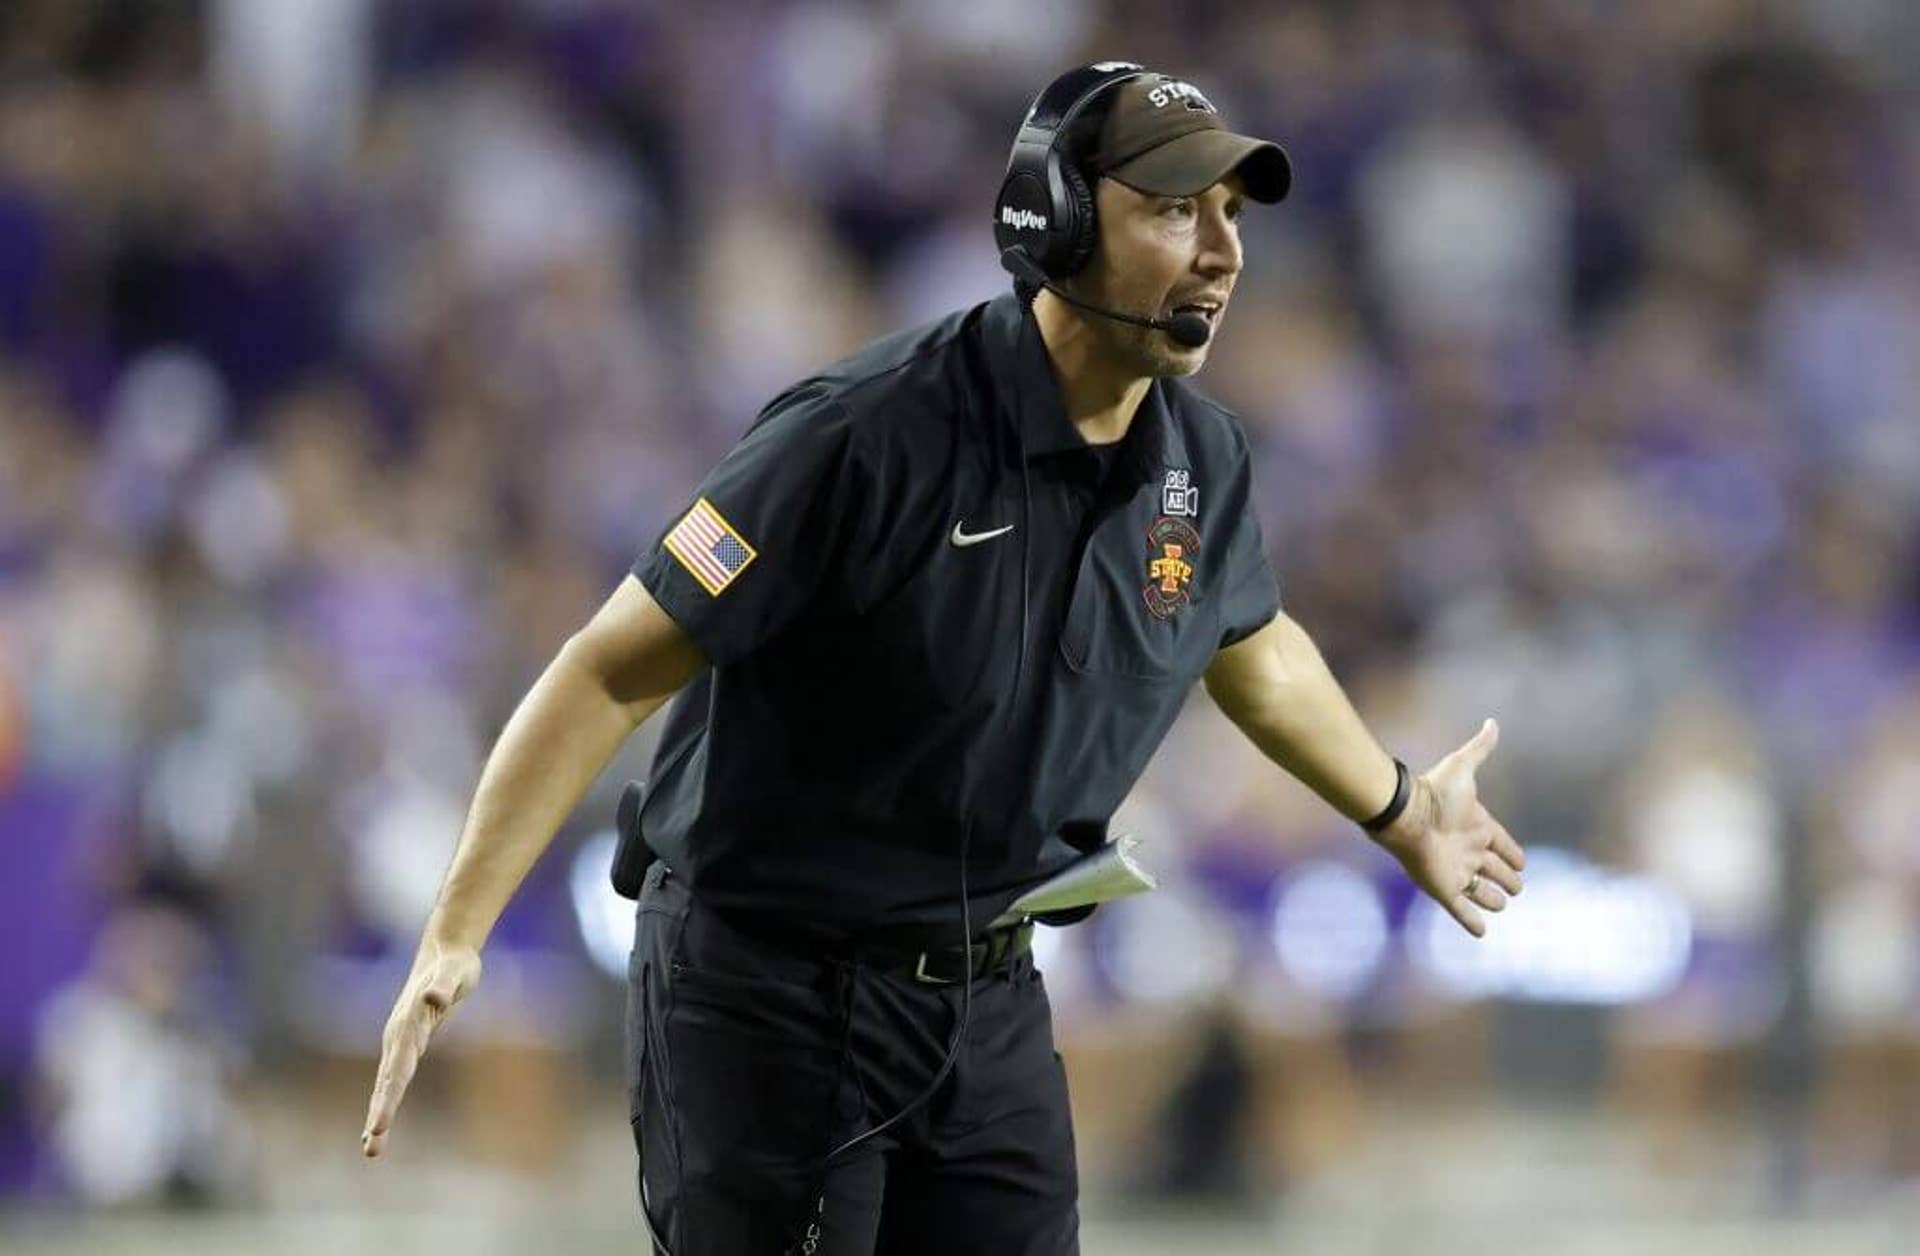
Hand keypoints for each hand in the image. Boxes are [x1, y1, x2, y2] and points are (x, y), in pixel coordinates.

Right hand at [361, 938, 482, 1158]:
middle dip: (379, 1114)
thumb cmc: (455, 964)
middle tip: (371, 1148)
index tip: (379, 1125)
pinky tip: (376, 1126)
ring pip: (387, 1084)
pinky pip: (393, 1079)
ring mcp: (399, 1041)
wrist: (445, 951)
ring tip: (370, 1147)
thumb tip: (433, 997)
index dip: (388, 1098)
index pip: (397, 1069)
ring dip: (377, 1114)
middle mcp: (397, 1037)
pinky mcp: (406, 1044)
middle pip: (388, 1082)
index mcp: (407, 1026)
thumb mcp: (456, 972)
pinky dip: (384, 1102)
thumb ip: (445, 985)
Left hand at [1374, 718, 1524, 937]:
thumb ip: (1479, 748)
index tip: (1522, 863)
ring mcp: (1458, 872)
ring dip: (1493, 900)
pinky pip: (1462, 911)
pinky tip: (1482, 934)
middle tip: (1516, 886)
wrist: (1405, 816)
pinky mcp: (1444, 889)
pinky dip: (1473, 923)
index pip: (1504, 845)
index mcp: (1478, 826)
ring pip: (1483, 893)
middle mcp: (1470, 851)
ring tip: (1500, 903)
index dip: (1514, 855)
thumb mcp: (1462, 767)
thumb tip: (1492, 722)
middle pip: (1497, 871)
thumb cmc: (1435, 793)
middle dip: (1509, 880)